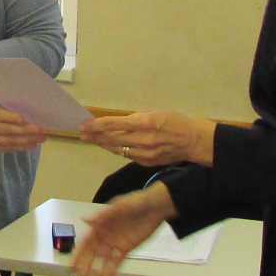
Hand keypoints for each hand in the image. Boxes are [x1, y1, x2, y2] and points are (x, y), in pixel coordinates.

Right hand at [0, 91, 45, 154]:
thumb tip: (4, 76)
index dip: (10, 118)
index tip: (23, 118)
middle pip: (8, 130)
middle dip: (26, 130)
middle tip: (41, 129)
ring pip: (10, 141)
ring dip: (27, 140)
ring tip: (42, 138)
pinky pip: (8, 148)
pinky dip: (21, 147)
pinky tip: (32, 144)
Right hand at [71, 184, 175, 275]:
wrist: (155, 207)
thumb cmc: (136, 202)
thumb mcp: (119, 206)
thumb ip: (102, 215)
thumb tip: (85, 219)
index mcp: (100, 223)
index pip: (86, 240)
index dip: (78, 252)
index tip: (72, 263)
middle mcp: (105, 234)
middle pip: (92, 251)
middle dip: (86, 263)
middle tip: (82, 275)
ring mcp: (115, 242)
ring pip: (104, 258)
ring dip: (98, 268)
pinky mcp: (126, 247)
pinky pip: (117, 260)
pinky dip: (113, 268)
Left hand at [79, 110, 215, 167]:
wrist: (192, 141)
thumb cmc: (175, 121)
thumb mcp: (155, 112)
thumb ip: (135, 118)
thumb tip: (118, 123)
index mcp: (144, 123)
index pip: (113, 125)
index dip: (95, 126)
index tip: (83, 126)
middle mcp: (142, 139)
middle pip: (111, 139)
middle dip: (94, 137)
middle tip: (82, 134)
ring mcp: (144, 153)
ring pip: (117, 149)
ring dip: (103, 144)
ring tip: (92, 140)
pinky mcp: (146, 162)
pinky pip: (127, 155)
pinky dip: (118, 150)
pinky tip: (110, 146)